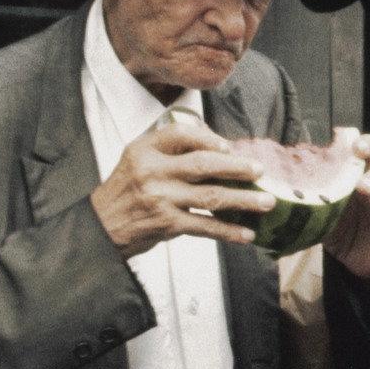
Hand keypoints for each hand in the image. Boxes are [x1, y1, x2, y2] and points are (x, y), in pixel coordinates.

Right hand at [90, 125, 273, 257]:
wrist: (103, 224)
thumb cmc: (127, 189)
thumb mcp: (138, 158)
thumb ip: (170, 148)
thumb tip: (219, 146)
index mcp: (145, 150)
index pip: (180, 135)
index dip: (208, 138)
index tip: (228, 146)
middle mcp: (153, 172)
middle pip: (203, 165)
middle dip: (236, 167)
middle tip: (259, 170)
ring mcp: (161, 199)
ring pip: (211, 196)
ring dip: (243, 200)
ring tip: (266, 201)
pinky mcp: (168, 224)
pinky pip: (205, 226)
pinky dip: (228, 231)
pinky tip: (247, 233)